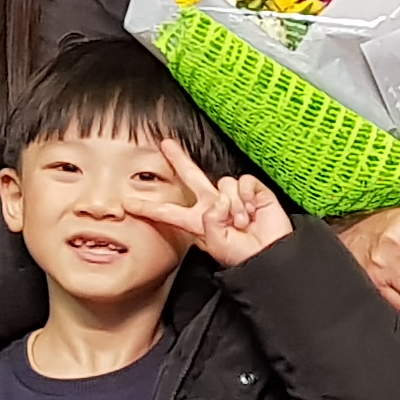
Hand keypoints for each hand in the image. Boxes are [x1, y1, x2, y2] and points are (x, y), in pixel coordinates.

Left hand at [137, 139, 294, 268]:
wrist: (271, 254)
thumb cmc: (243, 255)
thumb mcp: (216, 245)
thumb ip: (209, 222)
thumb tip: (218, 201)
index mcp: (199, 221)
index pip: (168, 211)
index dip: (148, 207)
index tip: (128, 202)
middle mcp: (213, 205)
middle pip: (191, 176)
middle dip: (178, 159)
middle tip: (165, 144)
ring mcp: (233, 196)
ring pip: (223, 184)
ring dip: (234, 206)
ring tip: (242, 222)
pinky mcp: (253, 190)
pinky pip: (243, 182)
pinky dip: (248, 197)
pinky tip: (253, 211)